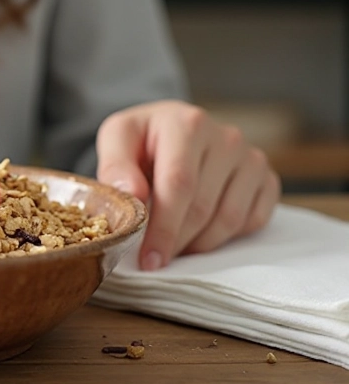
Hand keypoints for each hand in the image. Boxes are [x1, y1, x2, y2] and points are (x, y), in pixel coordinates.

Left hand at [95, 100, 279, 270]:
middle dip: (176, 241)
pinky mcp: (267, 179)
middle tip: (155, 259)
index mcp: (188, 125)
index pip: (179, 184)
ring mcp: (252, 159)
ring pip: (229, 220)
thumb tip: (132, 195)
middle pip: (203, 207)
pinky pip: (253, 222)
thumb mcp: (117, 138)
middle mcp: (227, 138)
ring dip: (198, 244)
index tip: (149, 259)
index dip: (164, 228)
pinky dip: (225, 237)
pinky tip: (199, 233)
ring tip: (174, 246)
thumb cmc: (143, 138)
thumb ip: (116, 165)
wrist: (172, 128)